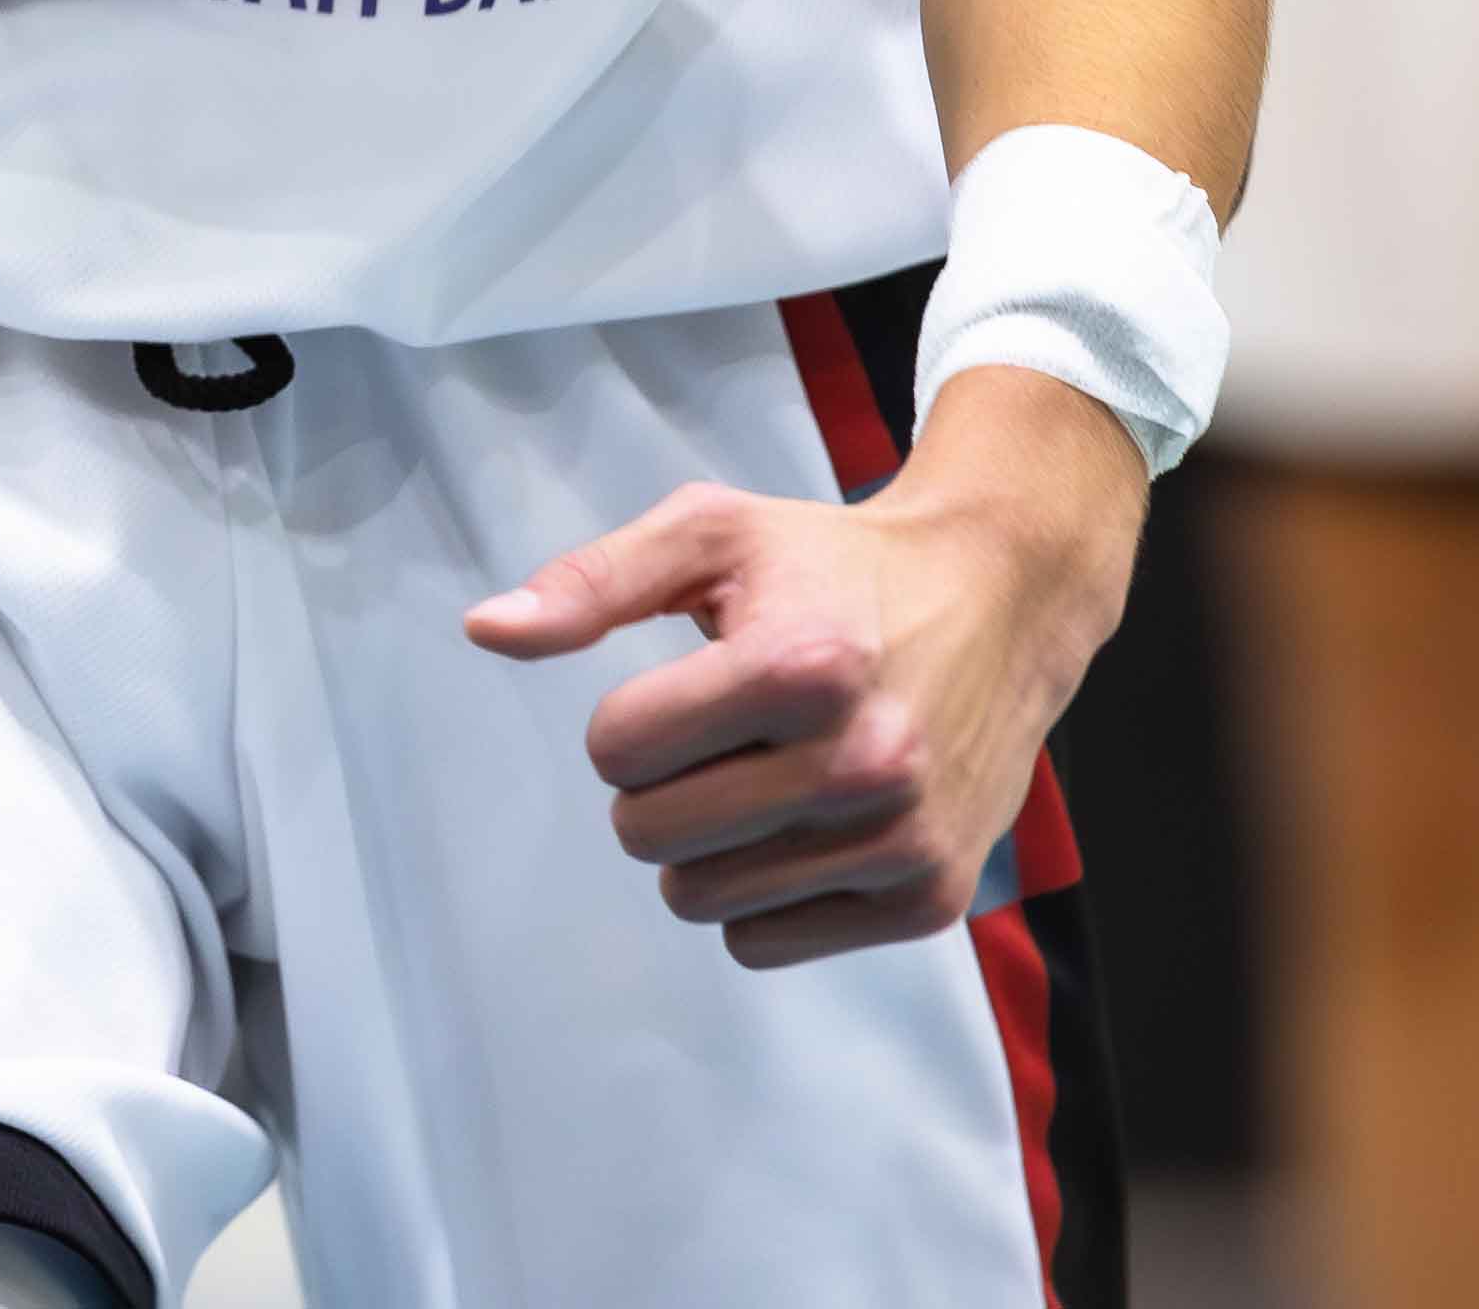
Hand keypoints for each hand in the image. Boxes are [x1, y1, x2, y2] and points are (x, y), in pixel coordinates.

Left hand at [462, 368, 1141, 968]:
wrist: (996, 599)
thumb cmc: (830, 564)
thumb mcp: (710, 533)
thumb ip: (590, 583)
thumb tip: (483, 630)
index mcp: (799, 665)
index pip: (618, 750)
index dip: (626, 721)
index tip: (680, 687)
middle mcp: (860, 762)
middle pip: (651, 836)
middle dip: (655, 788)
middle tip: (716, 738)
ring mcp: (901, 841)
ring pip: (703, 901)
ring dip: (703, 846)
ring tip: (761, 776)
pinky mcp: (927, 900)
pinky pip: (766, 944)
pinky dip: (760, 893)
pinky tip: (804, 823)